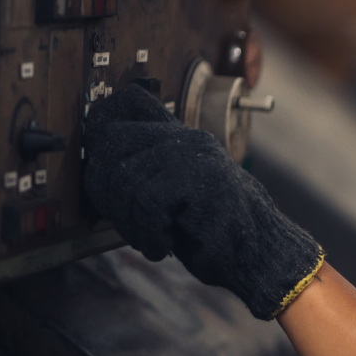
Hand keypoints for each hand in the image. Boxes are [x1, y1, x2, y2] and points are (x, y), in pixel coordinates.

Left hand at [83, 83, 322, 318]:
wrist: (261, 254)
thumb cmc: (212, 232)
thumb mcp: (173, 197)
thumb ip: (143, 174)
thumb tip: (95, 173)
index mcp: (179, 138)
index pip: (131, 101)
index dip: (102, 122)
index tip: (99, 162)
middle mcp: (186, 138)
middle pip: (112, 139)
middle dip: (104, 187)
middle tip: (125, 218)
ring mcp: (194, 155)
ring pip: (124, 175)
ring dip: (128, 219)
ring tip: (149, 237)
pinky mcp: (200, 178)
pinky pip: (145, 200)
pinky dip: (147, 232)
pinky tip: (162, 245)